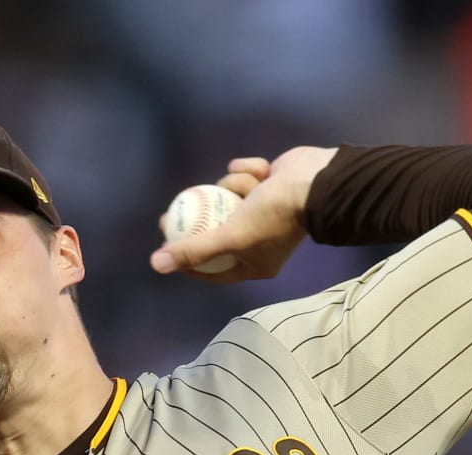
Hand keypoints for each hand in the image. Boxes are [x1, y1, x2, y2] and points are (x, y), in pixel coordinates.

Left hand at [150, 145, 337, 282]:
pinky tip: (261, 170)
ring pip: (229, 197)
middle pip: (215, 230)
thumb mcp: (230, 237)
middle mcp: (259, 241)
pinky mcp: (268, 185)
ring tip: (253, 186)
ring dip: (237, 187)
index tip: (166, 245)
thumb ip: (194, 251)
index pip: (212, 269)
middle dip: (199, 218)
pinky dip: (250, 171)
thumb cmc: (274, 216)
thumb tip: (157, 264)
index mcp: (255, 263)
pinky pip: (245, 176)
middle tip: (171, 211)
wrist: (314, 182)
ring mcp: (264, 211)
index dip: (186, 260)